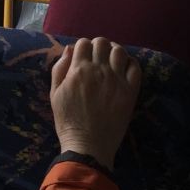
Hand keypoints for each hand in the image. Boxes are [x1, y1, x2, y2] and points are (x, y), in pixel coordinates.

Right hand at [50, 37, 141, 168]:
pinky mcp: (130, 91)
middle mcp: (98, 70)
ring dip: (114, 52)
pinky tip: (124, 69)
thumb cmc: (68, 121)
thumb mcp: (55, 94)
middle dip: (98, 47)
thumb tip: (69, 48)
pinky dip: (130, 63)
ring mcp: (116, 80)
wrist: (88, 146)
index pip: (83, 43)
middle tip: (98, 58)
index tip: (84, 56)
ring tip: (112, 61)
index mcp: (78, 70)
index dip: (83, 47)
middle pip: (102, 43)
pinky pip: (135, 67)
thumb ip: (59, 69)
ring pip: (119, 51)